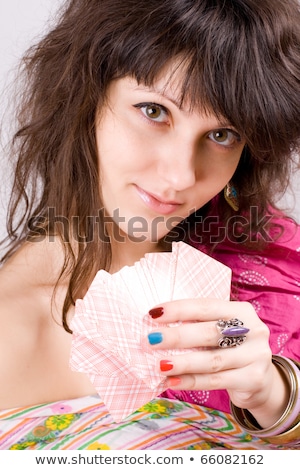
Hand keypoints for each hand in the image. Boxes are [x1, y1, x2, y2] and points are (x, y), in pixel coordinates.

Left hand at [146, 298, 288, 427]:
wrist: (261, 379)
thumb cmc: (230, 348)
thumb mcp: (221, 330)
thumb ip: (198, 325)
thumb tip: (157, 327)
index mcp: (241, 311)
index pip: (206, 306)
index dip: (179, 309)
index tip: (153, 314)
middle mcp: (253, 330)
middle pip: (209, 333)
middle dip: (177, 336)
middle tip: (151, 340)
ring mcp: (256, 356)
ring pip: (212, 360)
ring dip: (182, 363)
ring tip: (159, 365)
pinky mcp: (253, 379)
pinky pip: (215, 381)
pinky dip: (191, 381)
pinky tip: (172, 381)